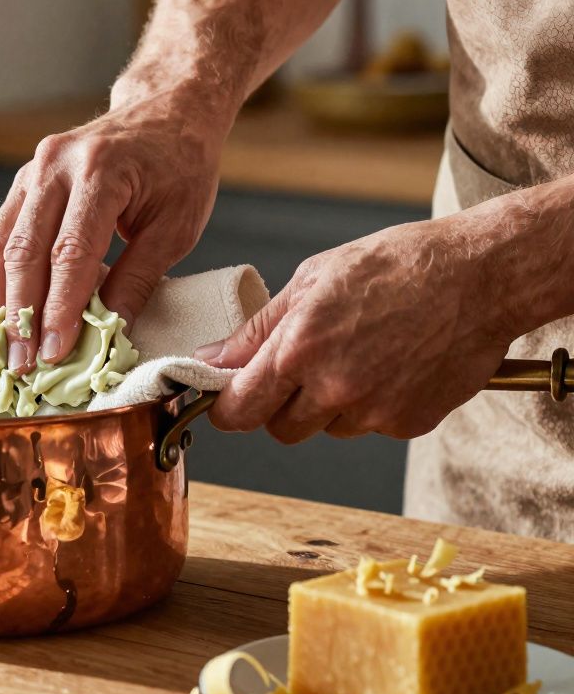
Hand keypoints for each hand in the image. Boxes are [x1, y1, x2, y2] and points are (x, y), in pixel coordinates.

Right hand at [0, 90, 230, 373]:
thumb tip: (107, 333)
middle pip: (24, 250)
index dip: (59, 307)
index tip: (55, 352)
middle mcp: (55, 167)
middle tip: (23, 363)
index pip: (70, 251)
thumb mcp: (176, 225)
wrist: (165, 112)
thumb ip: (138, 277)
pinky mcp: (20, 186)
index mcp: (101, 171)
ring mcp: (30, 173)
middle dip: (21, 314)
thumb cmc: (179, 167)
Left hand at [196, 217, 514, 441]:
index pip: (238, 411)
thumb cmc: (397, 265)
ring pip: (326, 428)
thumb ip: (257, 330)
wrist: (482, 275)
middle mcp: (335, 388)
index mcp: (300, 350)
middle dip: (278, 406)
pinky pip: (370, 426)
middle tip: (299, 369)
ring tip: (358, 354)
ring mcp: (375, 411)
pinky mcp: (409, 423)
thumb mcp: (313, 279)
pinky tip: (391, 364)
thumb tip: (210, 360)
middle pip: (279, 429)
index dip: (224, 409)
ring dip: (328, 404)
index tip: (224, 400)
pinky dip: (372, 404)